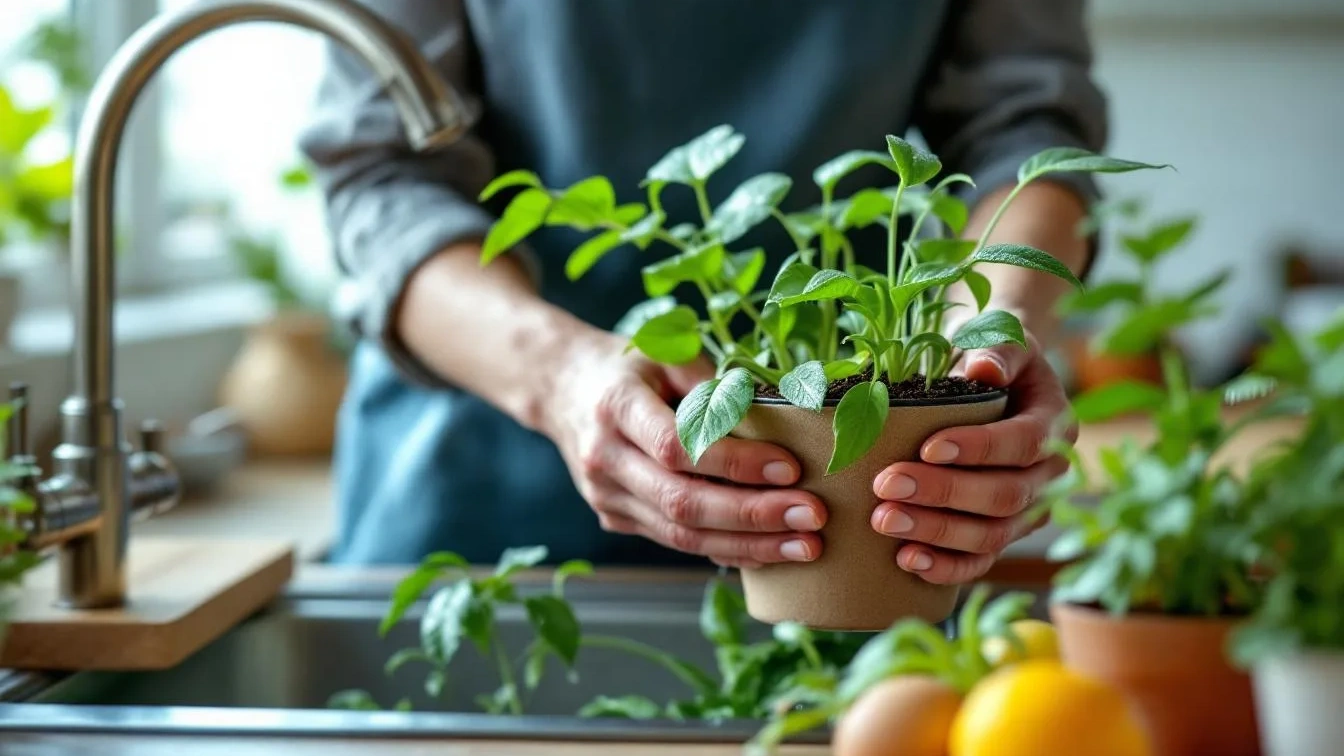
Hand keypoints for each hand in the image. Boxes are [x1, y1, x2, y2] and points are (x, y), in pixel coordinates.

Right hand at [541, 331, 826, 568]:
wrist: (561, 389)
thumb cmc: (628, 366)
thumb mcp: (666, 353)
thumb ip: (714, 383)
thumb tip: (782, 413)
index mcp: (615, 407)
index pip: (678, 447)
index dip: (735, 463)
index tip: (791, 468)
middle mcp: (604, 458)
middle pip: (682, 502)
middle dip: (754, 515)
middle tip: (813, 517)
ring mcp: (606, 495)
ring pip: (681, 535)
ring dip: (749, 544)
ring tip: (806, 545)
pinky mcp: (615, 517)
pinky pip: (676, 541)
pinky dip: (726, 548)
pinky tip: (770, 550)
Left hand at [869, 332, 1073, 583]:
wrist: (990, 375)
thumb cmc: (987, 353)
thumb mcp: (998, 336)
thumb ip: (997, 348)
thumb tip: (984, 367)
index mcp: (1054, 424)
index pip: (1022, 443)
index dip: (979, 449)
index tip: (928, 447)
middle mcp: (1049, 473)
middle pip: (1005, 496)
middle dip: (944, 493)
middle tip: (886, 485)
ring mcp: (1029, 509)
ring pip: (992, 534)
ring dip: (936, 532)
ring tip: (884, 521)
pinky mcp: (1003, 533)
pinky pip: (981, 559)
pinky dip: (946, 566)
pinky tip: (907, 560)